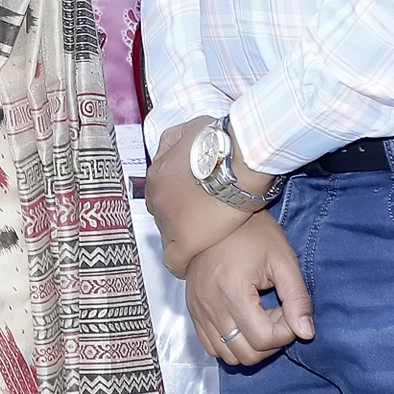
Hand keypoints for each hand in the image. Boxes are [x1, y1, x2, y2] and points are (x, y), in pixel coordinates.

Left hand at [145, 115, 253, 276]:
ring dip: (180, 236)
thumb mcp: (193, 128)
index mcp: (158, 171)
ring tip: (196, 241)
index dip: (177, 197)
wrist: (237, 162)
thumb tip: (183, 138)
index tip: (190, 201)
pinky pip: (174, 259)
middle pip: (162, 212)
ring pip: (167, 234)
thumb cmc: (221, 143)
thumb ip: (181, 137)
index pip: (161, 191)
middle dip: (176, 215)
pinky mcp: (184, 240)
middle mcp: (156, 195)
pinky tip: (187, 264)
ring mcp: (168, 218)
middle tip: (196, 218)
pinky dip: (180, 262)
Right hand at [183, 211, 314, 366]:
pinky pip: (209, 344)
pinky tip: (243, 320)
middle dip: (270, 342)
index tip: (290, 311)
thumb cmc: (254, 232)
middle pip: (245, 354)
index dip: (285, 333)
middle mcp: (209, 303)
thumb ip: (298, 299)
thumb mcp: (283, 260)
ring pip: (226, 354)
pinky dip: (229, 342)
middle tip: (277, 314)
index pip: (263, 339)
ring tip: (260, 317)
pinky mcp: (191, 307)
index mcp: (231, 290)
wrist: (217, 210)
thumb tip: (306, 333)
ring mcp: (197, 307)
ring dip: (250, 345)